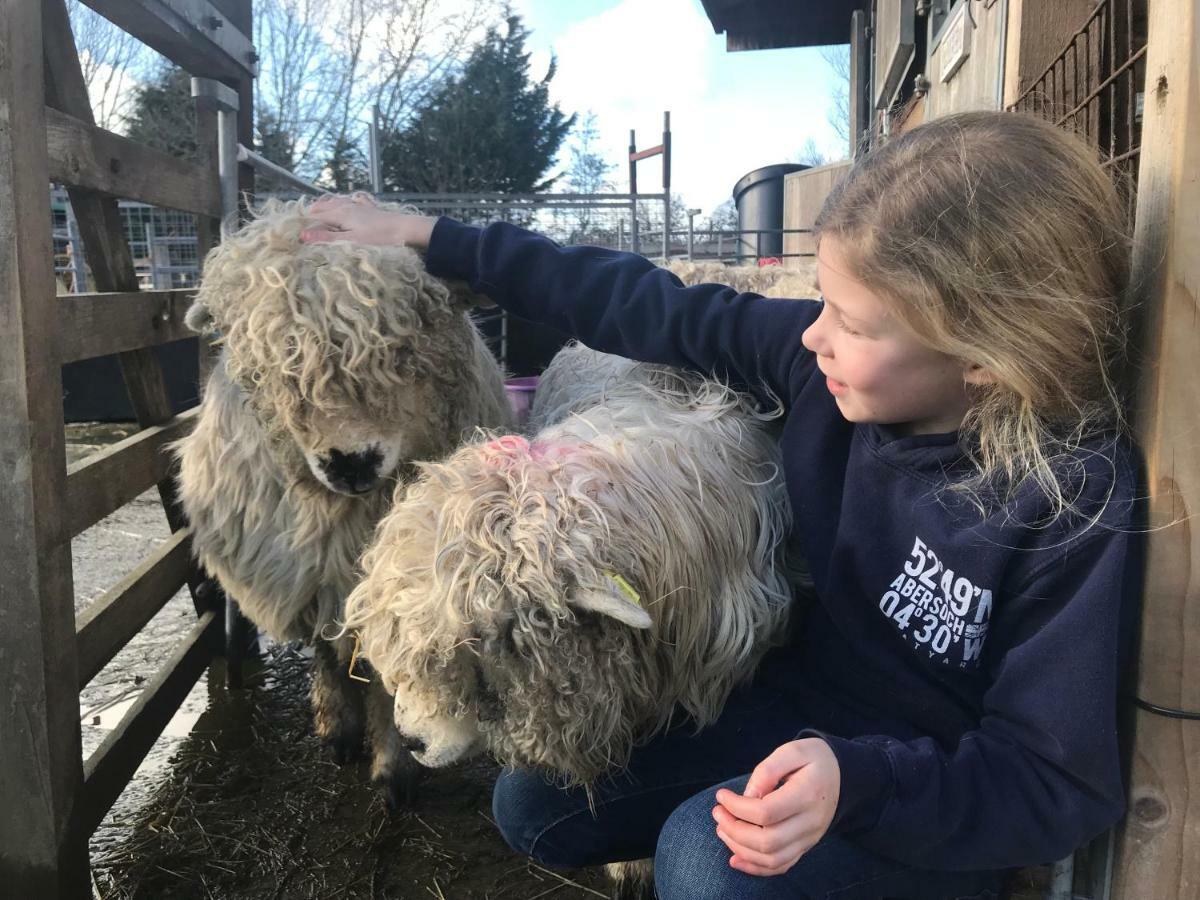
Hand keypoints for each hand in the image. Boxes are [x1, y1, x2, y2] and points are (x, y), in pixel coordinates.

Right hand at [300, 195, 436, 248]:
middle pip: (323, 206)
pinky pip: (352, 200)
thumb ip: (327, 238)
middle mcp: (346, 205)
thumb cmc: (379, 238)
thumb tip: (302, 236)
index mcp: (339, 213)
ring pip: (336, 200)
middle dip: (311, 212)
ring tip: (317, 209)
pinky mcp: (370, 207)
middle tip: (300, 221)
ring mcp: (359, 205)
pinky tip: (348, 201)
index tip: (291, 229)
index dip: (302, 221)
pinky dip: (344, 201)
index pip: (315, 215)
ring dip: (325, 205)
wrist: (405, 228)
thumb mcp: (351, 241)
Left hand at [712, 738, 840, 876]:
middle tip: (717, 813)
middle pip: (767, 841)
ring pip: (772, 859)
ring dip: (740, 849)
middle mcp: (811, 823)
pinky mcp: (805, 847)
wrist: (843, 775)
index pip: (766, 812)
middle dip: (734, 830)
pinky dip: (755, 868)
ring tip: (722, 829)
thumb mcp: (792, 750)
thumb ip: (767, 771)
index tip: (721, 795)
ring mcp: (809, 839)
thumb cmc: (813, 759)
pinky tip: (735, 858)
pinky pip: (780, 866)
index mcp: (807, 794)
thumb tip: (747, 797)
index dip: (737, 807)